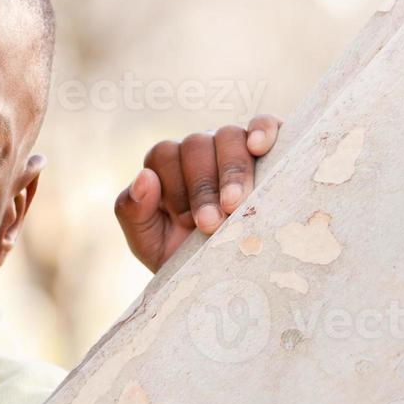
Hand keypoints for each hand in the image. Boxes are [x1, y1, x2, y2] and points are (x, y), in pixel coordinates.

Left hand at [114, 114, 282, 272]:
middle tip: (211, 224)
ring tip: (236, 206)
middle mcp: (200, 150)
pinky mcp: (270, 149)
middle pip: (196, 145)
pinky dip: (263, 130)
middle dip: (202, 187)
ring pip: (229, 136)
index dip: (175, 187)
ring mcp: (234, 146)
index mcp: (167, 166)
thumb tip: (144, 176)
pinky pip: (266, 123)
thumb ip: (132, 212)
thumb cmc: (186, 258)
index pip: (164, 155)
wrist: (232, 280)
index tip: (186, 222)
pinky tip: (258, 147)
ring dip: (231, 172)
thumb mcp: (149, 243)